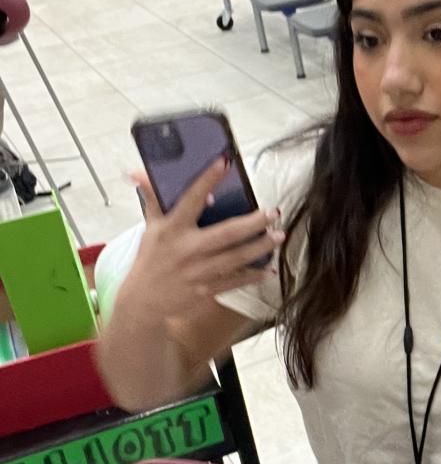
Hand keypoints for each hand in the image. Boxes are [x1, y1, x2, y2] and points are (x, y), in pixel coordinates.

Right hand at [120, 158, 282, 324]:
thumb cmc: (150, 259)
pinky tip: (270, 268)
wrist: (143, 302)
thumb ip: (152, 199)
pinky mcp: (207, 290)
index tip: (225, 161)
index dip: (207, 180)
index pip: (191, 199)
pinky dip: (254, 275)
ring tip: (280, 235)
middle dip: (253, 223)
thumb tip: (138, 173)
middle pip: (226, 233)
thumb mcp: (150, 228)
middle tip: (273, 212)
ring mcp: (198, 272)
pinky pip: (235, 281)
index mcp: (172, 229)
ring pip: (236, 258)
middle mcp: (187, 249)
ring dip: (260, 247)